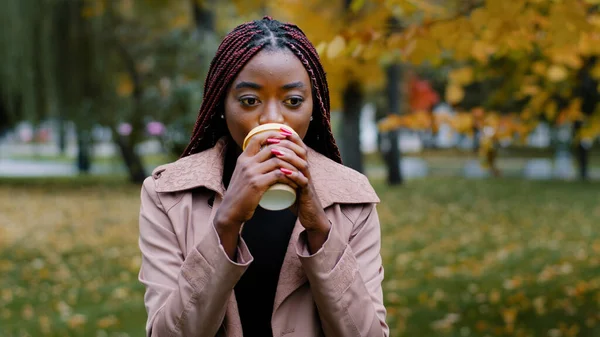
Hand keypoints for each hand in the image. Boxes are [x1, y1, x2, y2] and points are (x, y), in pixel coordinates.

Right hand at [214, 129, 297, 233]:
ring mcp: (251, 173)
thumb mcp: (242, 175)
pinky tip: (295, 181)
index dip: (273, 134)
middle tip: (299, 157)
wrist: (231, 211)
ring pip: (277, 161)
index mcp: (243, 159)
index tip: (285, 137)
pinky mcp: (256, 184)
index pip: (257, 138)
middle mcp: (246, 163)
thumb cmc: (240, 194)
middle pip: (272, 147)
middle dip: (288, 150)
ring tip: (299, 171)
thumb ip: (250, 166)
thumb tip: (264, 158)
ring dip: (292, 165)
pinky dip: (289, 176)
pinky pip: (278, 175)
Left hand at [268, 127, 330, 251]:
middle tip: (271, 141)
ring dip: (288, 157)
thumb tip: (264, 159)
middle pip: (301, 151)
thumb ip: (280, 170)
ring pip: (302, 164)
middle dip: (286, 143)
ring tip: (275, 153)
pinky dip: (294, 176)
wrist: (309, 215)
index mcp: (301, 166)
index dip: (290, 136)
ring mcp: (308, 181)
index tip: (277, 129)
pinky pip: (303, 182)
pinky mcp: (307, 193)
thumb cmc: (296, 197)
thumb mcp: (287, 180)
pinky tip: (284, 173)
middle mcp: (306, 171)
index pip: (298, 146)